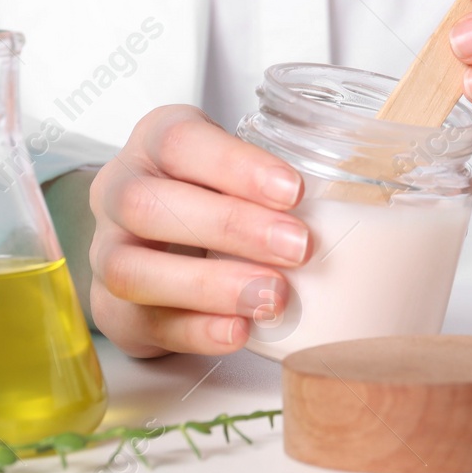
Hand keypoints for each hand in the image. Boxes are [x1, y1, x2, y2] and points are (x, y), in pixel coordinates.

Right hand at [88, 106, 309, 357]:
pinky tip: (240, 331)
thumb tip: (365, 194)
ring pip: (133, 268)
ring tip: (273, 297)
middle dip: (229, 227)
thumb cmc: (216, 196)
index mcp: (155, 143)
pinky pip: (141, 322)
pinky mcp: (111, 309)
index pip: (180, 141)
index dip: (236, 165)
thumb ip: (282, 179)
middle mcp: (119, 191)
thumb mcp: (241, 169)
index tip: (293, 191)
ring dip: (209, 285)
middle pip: (149, 204)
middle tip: (298, 248)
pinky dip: (195, 330)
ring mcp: (107, 252)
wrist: (164, 242)